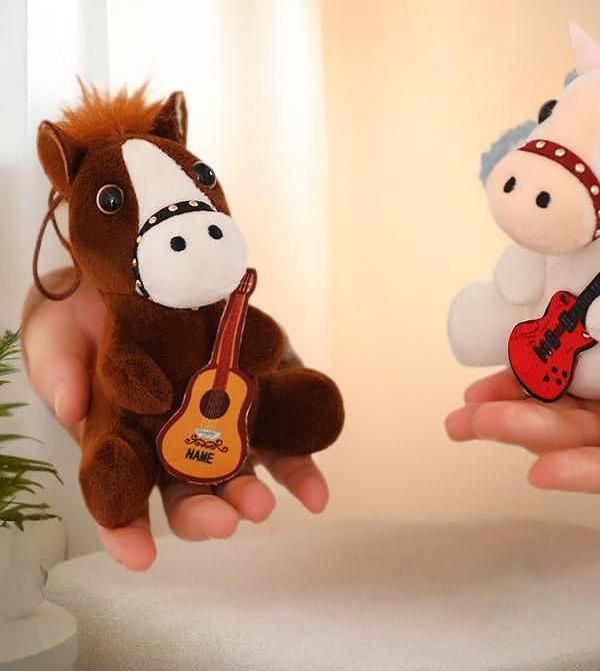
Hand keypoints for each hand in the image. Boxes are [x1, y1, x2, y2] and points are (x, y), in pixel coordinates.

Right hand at [22, 270, 328, 570]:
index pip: (120, 497)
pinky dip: (298, 465)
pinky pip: (280, 435)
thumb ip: (57, 368)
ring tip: (265, 505)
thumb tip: (70, 407)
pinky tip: (315, 493)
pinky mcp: (253, 393)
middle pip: (186, 489)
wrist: (129, 274)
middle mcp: (169, 438)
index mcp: (118, 439)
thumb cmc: (81, 319)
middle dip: (204, 511)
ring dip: (252, 492)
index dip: (126, 530)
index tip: (139, 556)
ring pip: (235, 470)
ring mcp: (215, 417)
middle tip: (223, 521)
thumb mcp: (55, 335)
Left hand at [446, 284, 599, 496]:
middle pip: (576, 432)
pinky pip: (558, 357)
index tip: (542, 471)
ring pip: (556, 399)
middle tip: (475, 423)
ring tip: (467, 407)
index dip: (586, 472)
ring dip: (509, 403)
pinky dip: (525, 361)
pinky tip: (493, 364)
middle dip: (524, 429)